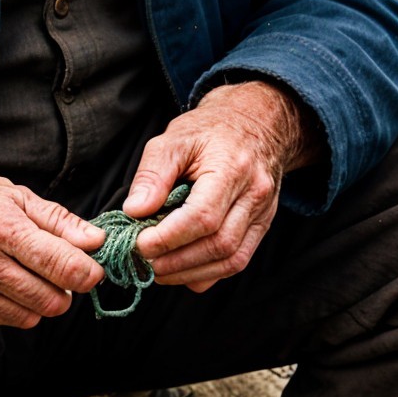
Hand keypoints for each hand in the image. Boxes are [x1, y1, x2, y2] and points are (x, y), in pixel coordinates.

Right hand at [0, 159, 105, 328]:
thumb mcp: (14, 194)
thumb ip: (59, 221)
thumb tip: (97, 241)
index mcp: (1, 227)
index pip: (61, 266)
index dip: (88, 273)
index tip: (93, 269)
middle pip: (51, 299)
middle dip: (67, 289)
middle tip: (61, 270)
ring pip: (30, 315)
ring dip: (42, 300)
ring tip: (32, 274)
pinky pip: (5, 320)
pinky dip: (17, 307)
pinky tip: (7, 282)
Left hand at [126, 81, 319, 292]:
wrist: (254, 123)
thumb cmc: (210, 130)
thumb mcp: (173, 139)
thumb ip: (152, 175)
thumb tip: (134, 212)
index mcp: (232, 167)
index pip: (203, 216)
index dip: (168, 238)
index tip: (139, 244)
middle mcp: (254, 193)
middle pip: (219, 244)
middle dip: (176, 262)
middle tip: (143, 262)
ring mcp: (263, 212)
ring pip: (231, 259)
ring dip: (190, 273)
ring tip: (158, 271)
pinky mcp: (262, 225)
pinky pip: (238, 260)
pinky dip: (208, 274)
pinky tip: (183, 270)